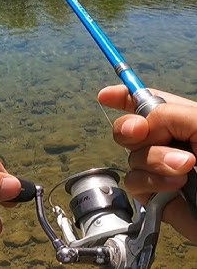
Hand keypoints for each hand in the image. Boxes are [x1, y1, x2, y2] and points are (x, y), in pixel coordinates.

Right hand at [98, 85, 196, 240]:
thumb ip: (166, 115)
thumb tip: (139, 127)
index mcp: (184, 122)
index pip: (147, 103)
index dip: (124, 96)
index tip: (106, 96)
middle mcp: (169, 144)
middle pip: (129, 128)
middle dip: (129, 128)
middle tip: (140, 132)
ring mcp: (160, 170)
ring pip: (131, 156)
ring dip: (155, 159)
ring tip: (185, 167)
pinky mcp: (155, 196)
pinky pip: (134, 182)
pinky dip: (151, 181)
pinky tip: (175, 185)